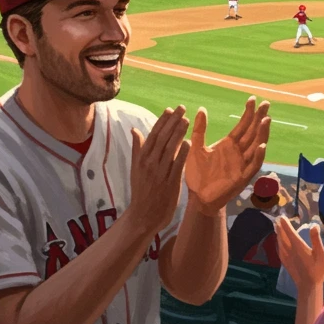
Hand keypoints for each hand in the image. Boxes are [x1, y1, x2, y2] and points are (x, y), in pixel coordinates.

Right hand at [129, 107, 189, 235]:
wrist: (143, 215)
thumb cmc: (141, 191)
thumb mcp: (135, 168)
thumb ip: (137, 148)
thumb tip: (134, 129)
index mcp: (141, 158)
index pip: (153, 135)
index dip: (162, 121)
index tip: (170, 109)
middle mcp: (150, 164)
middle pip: (162, 139)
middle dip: (172, 122)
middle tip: (182, 108)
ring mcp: (160, 173)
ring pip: (170, 149)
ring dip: (178, 133)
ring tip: (186, 120)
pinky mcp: (170, 183)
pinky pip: (177, 165)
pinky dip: (182, 153)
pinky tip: (189, 142)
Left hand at [185, 97, 270, 212]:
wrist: (197, 197)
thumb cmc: (197, 174)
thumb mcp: (196, 148)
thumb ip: (199, 130)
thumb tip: (201, 109)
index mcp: (229, 144)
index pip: (243, 125)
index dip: (248, 113)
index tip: (253, 99)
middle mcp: (239, 153)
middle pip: (253, 132)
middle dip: (259, 118)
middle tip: (266, 103)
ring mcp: (242, 165)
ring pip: (256, 146)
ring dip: (262, 134)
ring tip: (265, 120)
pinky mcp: (242, 178)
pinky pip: (253, 166)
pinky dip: (258, 156)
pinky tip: (261, 146)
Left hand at [276, 217, 323, 292]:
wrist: (308, 286)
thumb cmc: (317, 269)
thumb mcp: (320, 253)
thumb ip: (315, 239)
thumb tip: (314, 225)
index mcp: (298, 246)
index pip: (289, 232)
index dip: (285, 224)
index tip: (281, 216)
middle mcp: (289, 249)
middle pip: (282, 236)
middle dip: (280, 227)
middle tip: (277, 219)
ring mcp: (285, 256)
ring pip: (279, 242)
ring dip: (278, 234)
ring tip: (277, 227)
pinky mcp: (285, 261)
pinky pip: (279, 248)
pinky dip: (279, 242)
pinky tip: (279, 242)